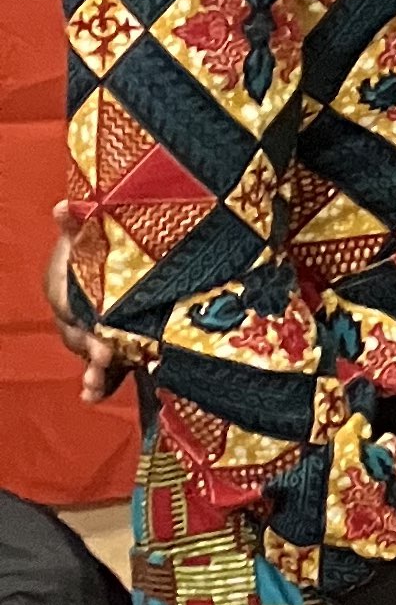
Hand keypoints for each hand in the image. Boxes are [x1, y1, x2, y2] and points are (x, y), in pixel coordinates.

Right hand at [44, 200, 139, 404]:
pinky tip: (92, 398)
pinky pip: (105, 367)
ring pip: (89, 355)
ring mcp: (94, 332)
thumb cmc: (100, 244)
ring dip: (91, 373)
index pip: (66, 305)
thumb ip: (78, 223)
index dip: (78, 320)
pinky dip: (99, 383)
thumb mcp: (90, 232)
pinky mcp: (113, 345)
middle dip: (90, 349)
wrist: (121, 258)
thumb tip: (64, 206)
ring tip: (95, 388)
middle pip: (78, 335)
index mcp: (68, 285)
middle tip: (106, 357)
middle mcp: (77, 312)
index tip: (98, 336)